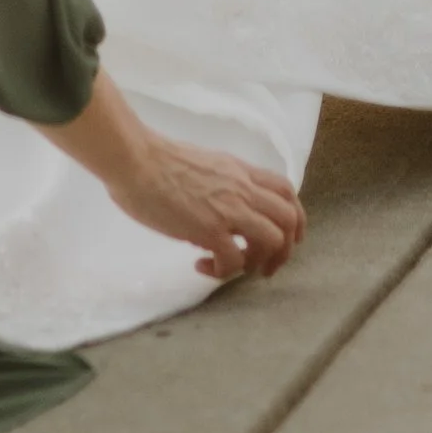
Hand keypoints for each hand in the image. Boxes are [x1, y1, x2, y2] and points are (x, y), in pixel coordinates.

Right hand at [108, 130, 306, 283]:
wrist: (137, 161)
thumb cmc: (158, 161)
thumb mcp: (206, 165)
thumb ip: (223, 184)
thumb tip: (223, 209)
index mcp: (241, 171)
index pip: (286, 190)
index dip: (295, 219)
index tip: (286, 240)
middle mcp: (242, 189)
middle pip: (288, 219)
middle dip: (284, 250)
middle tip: (263, 267)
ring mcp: (228, 209)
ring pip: (272, 240)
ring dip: (257, 263)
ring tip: (232, 268)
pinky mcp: (209, 229)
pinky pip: (235, 260)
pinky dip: (223, 272)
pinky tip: (202, 266)